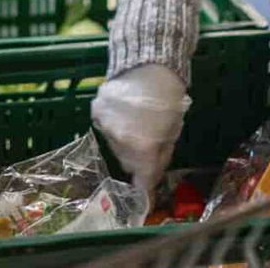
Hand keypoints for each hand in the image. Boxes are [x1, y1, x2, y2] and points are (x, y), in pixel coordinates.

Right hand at [90, 64, 189, 192]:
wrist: (149, 64)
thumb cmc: (169, 99)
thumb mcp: (172, 131)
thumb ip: (161, 156)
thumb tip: (151, 176)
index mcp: (143, 147)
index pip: (142, 181)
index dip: (144, 195)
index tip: (144, 205)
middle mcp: (121, 140)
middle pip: (128, 162)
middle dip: (138, 159)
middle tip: (148, 144)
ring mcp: (105, 126)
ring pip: (116, 146)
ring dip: (126, 142)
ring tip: (137, 123)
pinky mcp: (96, 113)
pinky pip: (106, 130)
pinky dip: (115, 127)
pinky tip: (125, 113)